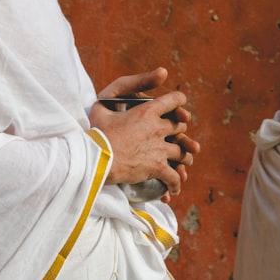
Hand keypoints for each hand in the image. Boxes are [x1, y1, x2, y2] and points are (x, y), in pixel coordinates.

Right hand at [89, 68, 200, 197]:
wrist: (95, 158)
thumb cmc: (96, 132)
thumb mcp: (102, 106)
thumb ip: (114, 95)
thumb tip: (124, 92)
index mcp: (147, 111)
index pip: (174, 100)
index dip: (179, 102)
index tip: (179, 108)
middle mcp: (158, 128)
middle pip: (181, 127)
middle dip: (179, 132)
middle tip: (176, 138)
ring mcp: (160, 149)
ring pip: (183, 153)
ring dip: (184, 158)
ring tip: (181, 163)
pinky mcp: (157, 168)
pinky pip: (174, 177)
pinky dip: (176, 183)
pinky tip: (174, 187)